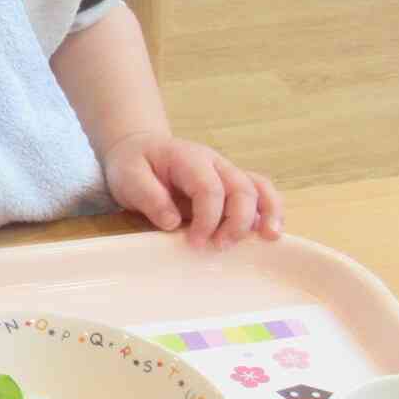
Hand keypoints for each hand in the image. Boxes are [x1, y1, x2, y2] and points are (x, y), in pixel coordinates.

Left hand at [101, 132, 283, 249]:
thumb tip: (172, 222)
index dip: (207, 219)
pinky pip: (260, 195)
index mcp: (190, 158)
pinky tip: (270, 233)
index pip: (209, 188)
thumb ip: (148, 196)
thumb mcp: (128, 177)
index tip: (194, 242)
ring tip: (270, 238)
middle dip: (237, 222)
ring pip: (260, 188)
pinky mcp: (231, 187)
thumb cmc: (134, 165)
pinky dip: (269, 212)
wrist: (139, 151)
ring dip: (268, 213)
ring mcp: (227, 174)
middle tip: (219, 247)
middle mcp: (215, 164)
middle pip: (242, 189)